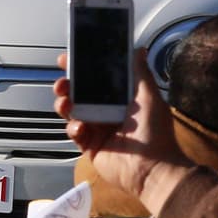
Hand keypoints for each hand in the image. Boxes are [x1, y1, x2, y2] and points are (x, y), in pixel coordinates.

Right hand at [54, 49, 193, 217]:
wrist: (152, 168)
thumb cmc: (155, 131)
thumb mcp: (150, 97)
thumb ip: (140, 73)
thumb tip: (138, 49)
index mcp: (121, 99)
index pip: (97, 79)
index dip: (83, 69)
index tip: (68, 59)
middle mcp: (107, 112)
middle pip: (80, 94)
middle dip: (68, 86)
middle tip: (62, 82)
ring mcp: (97, 130)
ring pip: (73, 112)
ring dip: (65, 104)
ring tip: (64, 102)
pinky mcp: (90, 147)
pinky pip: (75, 133)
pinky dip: (74, 128)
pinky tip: (80, 127)